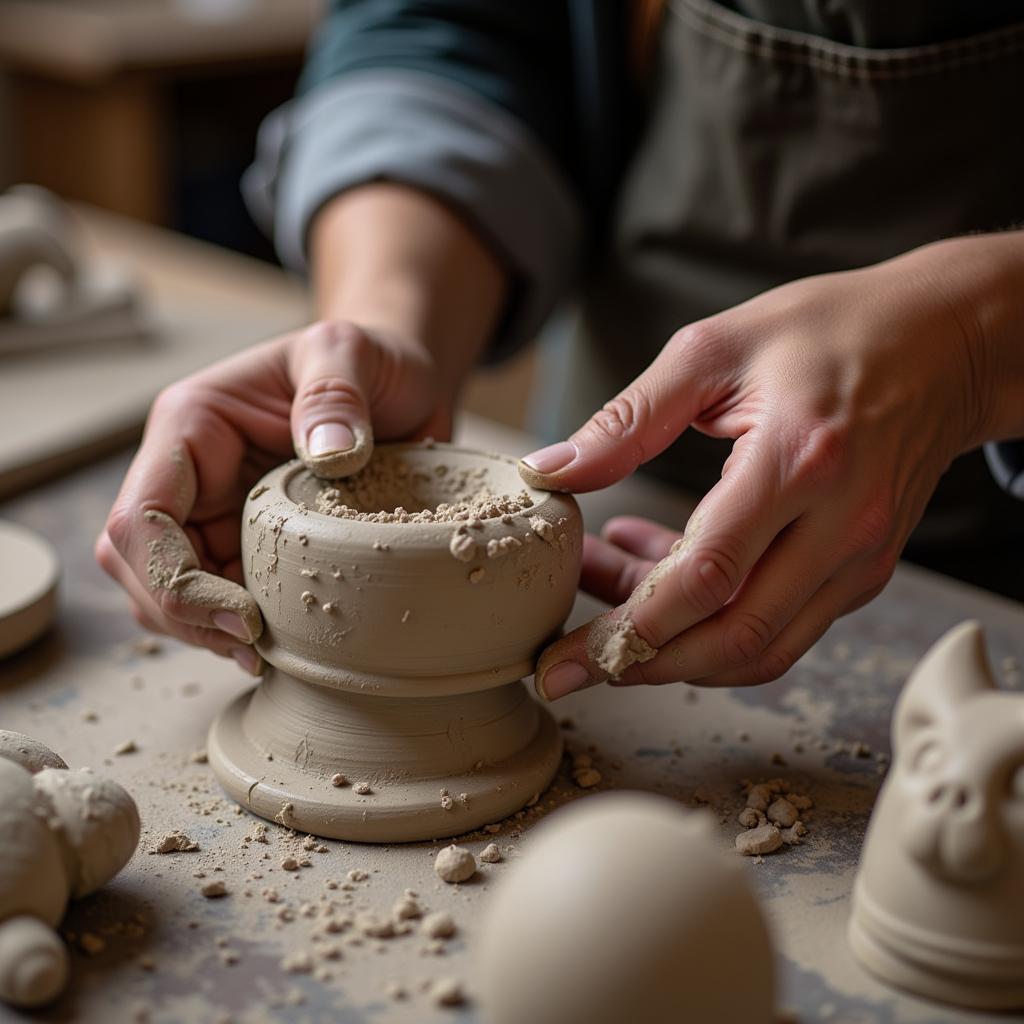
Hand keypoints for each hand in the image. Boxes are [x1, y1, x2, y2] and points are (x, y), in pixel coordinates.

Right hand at [96, 321, 445, 672]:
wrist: (399, 385)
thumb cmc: (369, 361)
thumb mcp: (353, 352)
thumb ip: (335, 392)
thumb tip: (331, 454)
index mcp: (192, 425)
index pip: (141, 516)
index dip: (173, 578)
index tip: (243, 615)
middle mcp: (190, 474)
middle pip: (140, 565)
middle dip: (184, 614)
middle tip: (253, 646)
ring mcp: (216, 511)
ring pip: (169, 591)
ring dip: (205, 631)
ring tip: (265, 654)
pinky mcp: (249, 542)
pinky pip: (221, 596)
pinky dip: (237, 628)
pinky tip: (279, 646)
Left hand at [524, 244, 993, 697]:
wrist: (944, 342)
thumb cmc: (829, 331)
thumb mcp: (714, 351)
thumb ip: (628, 419)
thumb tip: (550, 472)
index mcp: (799, 461)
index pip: (706, 578)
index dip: (627, 631)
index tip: (562, 660)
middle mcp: (840, 526)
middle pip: (734, 639)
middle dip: (642, 663)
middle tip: (574, 658)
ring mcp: (859, 558)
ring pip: (759, 648)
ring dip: (674, 646)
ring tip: (607, 597)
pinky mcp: (863, 570)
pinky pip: (780, 622)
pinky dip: (712, 619)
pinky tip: (659, 568)